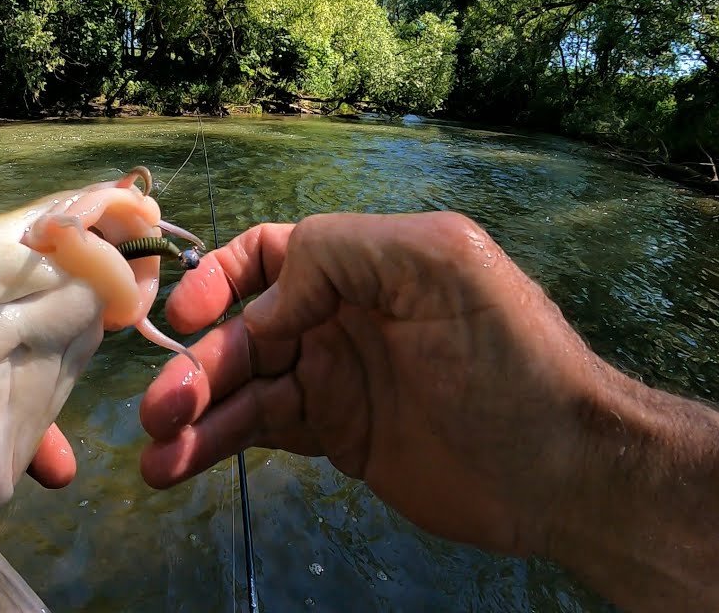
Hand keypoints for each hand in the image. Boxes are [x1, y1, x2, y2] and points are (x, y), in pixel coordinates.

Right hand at [139, 212, 610, 556]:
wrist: (562, 468)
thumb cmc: (511, 355)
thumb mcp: (440, 262)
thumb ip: (342, 250)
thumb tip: (265, 302)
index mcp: (363, 265)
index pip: (269, 254)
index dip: (220, 277)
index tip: (189, 316)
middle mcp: (339, 316)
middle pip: (241, 329)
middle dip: (196, 363)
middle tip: (159, 407)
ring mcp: (333, 378)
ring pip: (240, 385)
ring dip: (191, 411)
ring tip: (156, 452)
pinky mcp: (334, 435)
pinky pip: (259, 430)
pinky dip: (212, 445)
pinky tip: (174, 466)